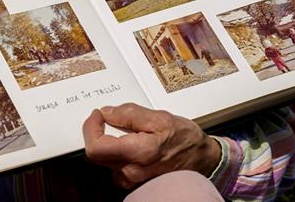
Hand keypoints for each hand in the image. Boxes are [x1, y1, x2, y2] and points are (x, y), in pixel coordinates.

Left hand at [83, 103, 220, 188]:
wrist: (204, 161)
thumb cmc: (186, 140)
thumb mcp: (161, 118)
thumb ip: (130, 114)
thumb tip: (107, 112)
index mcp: (138, 154)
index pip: (95, 148)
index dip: (90, 128)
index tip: (97, 115)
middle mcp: (132, 171)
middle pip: (97, 153)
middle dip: (100, 132)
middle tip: (111, 118)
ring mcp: (132, 180)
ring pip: (106, 158)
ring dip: (109, 141)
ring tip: (129, 131)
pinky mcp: (134, 182)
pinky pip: (115, 165)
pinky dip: (118, 150)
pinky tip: (132, 142)